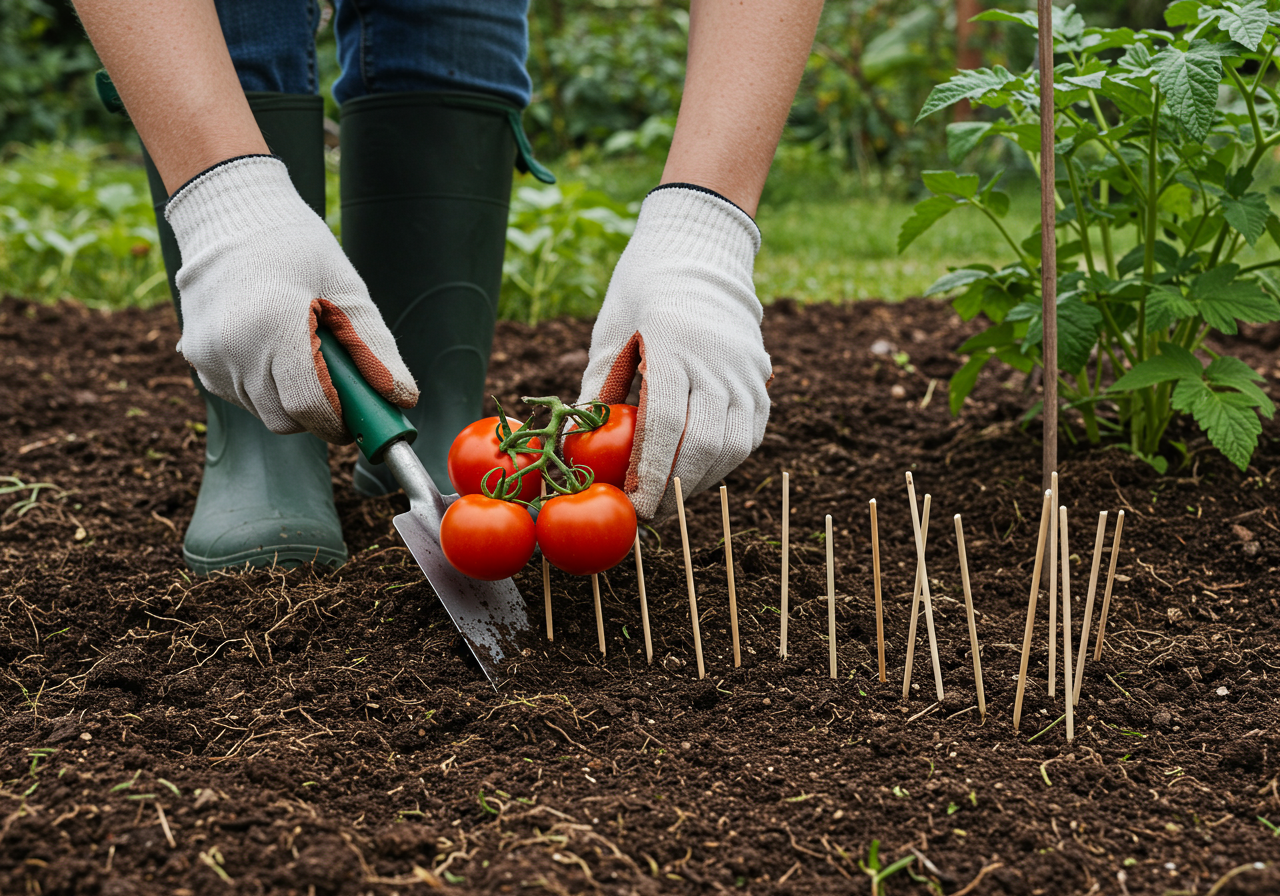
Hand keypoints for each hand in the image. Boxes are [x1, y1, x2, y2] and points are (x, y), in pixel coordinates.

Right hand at [166, 155, 416, 442]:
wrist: (229, 216)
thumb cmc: (297, 250)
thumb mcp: (348, 291)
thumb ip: (376, 350)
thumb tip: (404, 399)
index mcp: (276, 326)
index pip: (308, 407)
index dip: (338, 422)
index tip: (358, 419)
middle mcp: (234, 347)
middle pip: (284, 419)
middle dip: (317, 415)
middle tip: (337, 388)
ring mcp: (209, 356)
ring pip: (262, 411)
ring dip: (289, 399)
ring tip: (301, 351)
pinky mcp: (196, 359)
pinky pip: (240, 394)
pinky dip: (263, 386)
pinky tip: (271, 347)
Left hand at [576, 185, 770, 519]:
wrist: (698, 251)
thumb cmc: (640, 294)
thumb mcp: (610, 337)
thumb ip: (596, 395)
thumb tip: (571, 451)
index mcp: (673, 344)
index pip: (666, 423)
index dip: (650, 471)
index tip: (633, 503)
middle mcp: (718, 359)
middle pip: (704, 444)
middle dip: (675, 487)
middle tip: (649, 511)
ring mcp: (747, 369)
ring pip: (732, 446)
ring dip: (701, 479)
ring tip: (671, 492)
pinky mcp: (762, 377)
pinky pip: (749, 434)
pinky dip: (724, 460)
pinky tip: (697, 468)